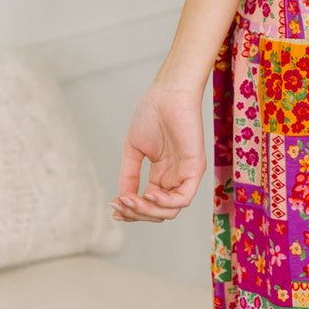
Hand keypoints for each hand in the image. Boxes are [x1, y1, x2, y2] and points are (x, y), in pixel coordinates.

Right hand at [110, 81, 206, 222]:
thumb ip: (129, 175)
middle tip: (121, 204)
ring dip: (147, 210)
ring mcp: (186, 175)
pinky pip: (183, 199)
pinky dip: (164, 203)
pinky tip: (148, 192)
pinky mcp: (195, 169)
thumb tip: (122, 199)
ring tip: (131, 199)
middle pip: (158, 213)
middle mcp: (174, 178)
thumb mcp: (134, 150)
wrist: (167, 94)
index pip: (148, 204)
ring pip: (170, 211)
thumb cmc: (152, 114)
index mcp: (161, 174)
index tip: (112, 208)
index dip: (131, 211)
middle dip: (136, 214)